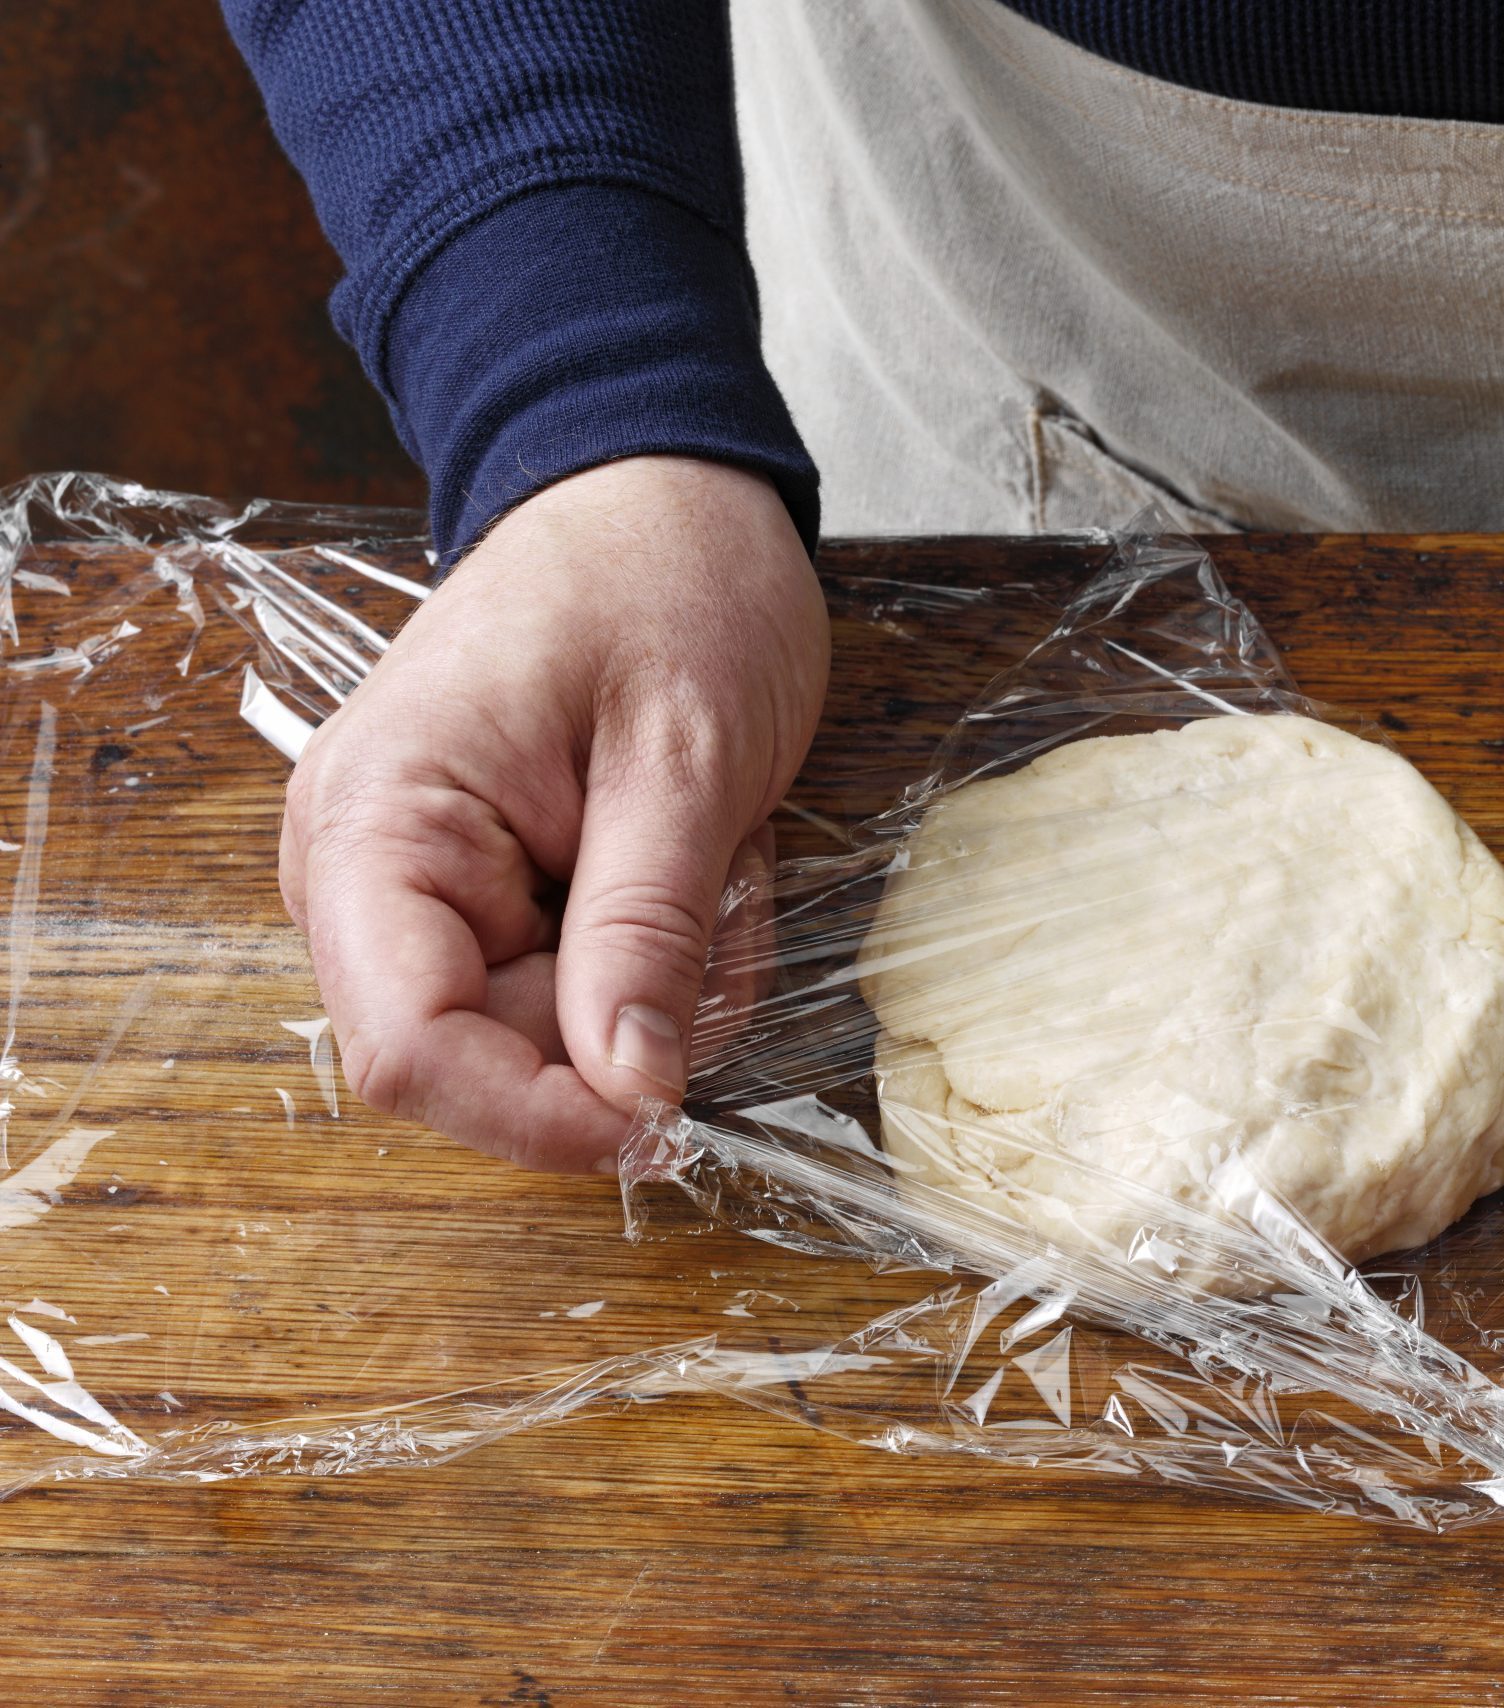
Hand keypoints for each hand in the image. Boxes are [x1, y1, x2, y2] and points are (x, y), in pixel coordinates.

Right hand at [280, 456, 827, 1168]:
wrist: (659, 486)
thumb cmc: (666, 580)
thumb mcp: (684, 761)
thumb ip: (647, 934)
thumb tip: (632, 1096)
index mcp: (377, 827)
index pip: (408, 1053)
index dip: (536, 1118)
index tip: (665, 1120)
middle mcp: (369, 872)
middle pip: (488, 1057)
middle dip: (631, 1016)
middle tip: (723, 892)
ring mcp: (431, 884)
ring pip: (558, 1033)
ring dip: (669, 974)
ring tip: (719, 848)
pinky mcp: (497, 889)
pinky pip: (590, 984)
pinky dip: (671, 947)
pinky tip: (705, 854)